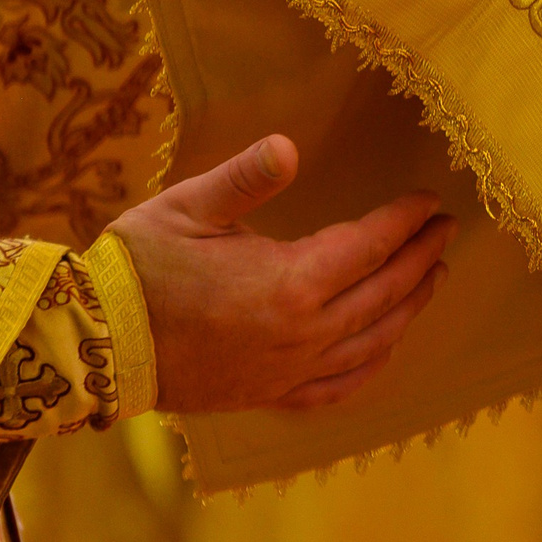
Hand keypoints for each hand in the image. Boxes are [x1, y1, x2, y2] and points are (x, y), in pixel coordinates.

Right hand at [105, 135, 454, 411]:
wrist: (96, 344)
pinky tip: (387, 349)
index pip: (369, 246)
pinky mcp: (273, 395)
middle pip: (384, 292)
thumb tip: (288, 146)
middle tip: (446, 232)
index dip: (404, 222)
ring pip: (373, 339)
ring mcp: (292, 369)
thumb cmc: (137, 267)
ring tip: (433, 279)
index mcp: (290, 281)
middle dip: (420, 258)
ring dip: (410, 307)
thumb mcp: (188, 208)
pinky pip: (340, 385)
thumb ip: (245, 178)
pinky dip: (373, 365)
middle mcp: (304, 331)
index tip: (429, 201)